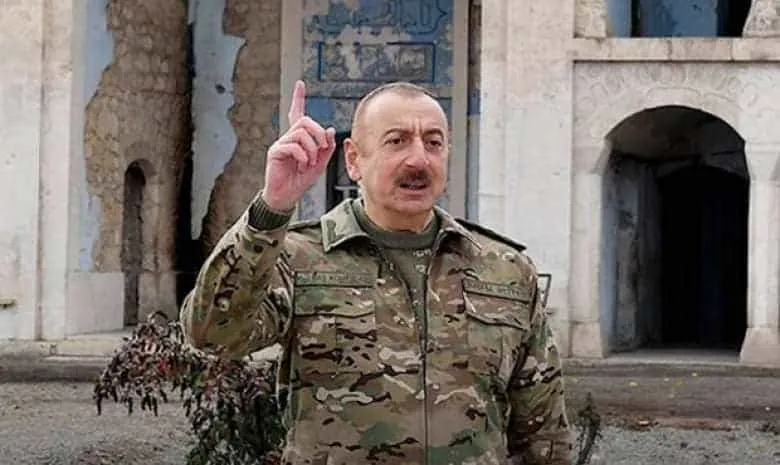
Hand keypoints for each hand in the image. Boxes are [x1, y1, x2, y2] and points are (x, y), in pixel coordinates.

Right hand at [262, 80, 336, 211]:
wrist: (287, 196)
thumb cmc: (300, 181)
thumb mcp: (320, 165)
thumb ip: (327, 148)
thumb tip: (330, 129)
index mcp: (299, 139)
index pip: (297, 114)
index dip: (298, 98)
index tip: (300, 84)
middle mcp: (289, 138)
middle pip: (305, 121)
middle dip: (318, 133)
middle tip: (323, 147)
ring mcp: (281, 144)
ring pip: (301, 133)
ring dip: (312, 148)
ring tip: (310, 162)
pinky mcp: (275, 152)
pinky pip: (292, 145)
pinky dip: (302, 155)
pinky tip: (302, 164)